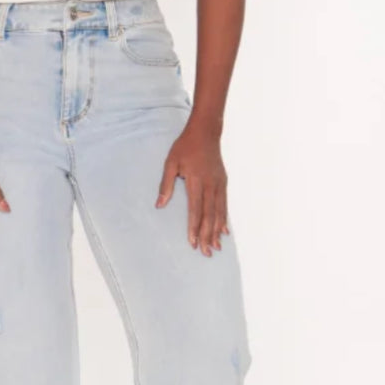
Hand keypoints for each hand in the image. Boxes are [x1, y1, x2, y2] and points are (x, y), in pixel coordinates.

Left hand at [155, 118, 229, 255]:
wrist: (206, 132)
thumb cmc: (185, 147)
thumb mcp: (170, 163)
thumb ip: (166, 185)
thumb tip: (159, 205)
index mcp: (196, 180)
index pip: (195, 209)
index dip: (194, 227)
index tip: (193, 242)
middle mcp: (210, 184)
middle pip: (209, 215)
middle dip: (207, 235)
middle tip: (206, 252)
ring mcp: (219, 184)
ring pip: (219, 212)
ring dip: (217, 231)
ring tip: (216, 247)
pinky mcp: (223, 182)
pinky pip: (224, 204)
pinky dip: (224, 219)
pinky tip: (224, 231)